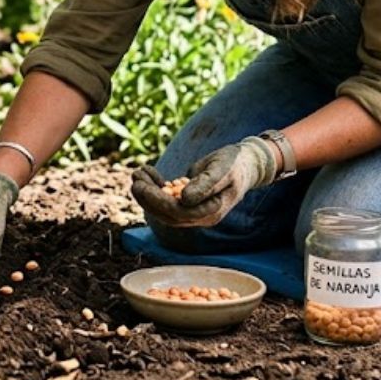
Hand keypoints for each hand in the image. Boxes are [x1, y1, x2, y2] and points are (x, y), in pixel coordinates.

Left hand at [131, 137, 276, 227]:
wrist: (245, 163)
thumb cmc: (235, 164)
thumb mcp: (222, 171)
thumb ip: (205, 185)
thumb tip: (184, 199)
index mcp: (211, 212)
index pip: (178, 213)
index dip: (157, 201)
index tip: (141, 186)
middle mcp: (201, 216)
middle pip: (167, 214)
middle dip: (147, 198)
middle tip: (135, 178)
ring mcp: (194, 210)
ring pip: (163, 209)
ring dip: (146, 193)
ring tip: (137, 173)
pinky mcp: (187, 201)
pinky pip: (166, 199)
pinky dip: (154, 187)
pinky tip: (148, 172)